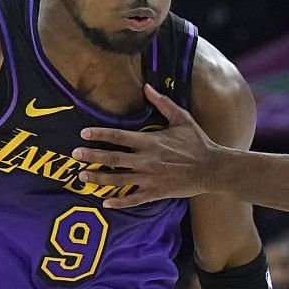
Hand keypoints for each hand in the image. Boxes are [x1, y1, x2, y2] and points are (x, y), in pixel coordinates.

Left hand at [90, 85, 222, 207]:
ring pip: (118, 180)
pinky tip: (106, 201)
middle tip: (75, 155)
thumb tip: (146, 86)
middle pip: (112, 158)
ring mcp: (150, 178)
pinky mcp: (156, 193)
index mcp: (150, 141)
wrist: (212, 168)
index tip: (83, 134)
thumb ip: (162, 103)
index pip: (119, 137)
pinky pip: (134, 199)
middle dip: (92, 156)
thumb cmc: (198, 142)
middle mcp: (146, 160)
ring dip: (98, 178)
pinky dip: (119, 201)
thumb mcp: (182, 118)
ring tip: (82, 177)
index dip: (99, 135)